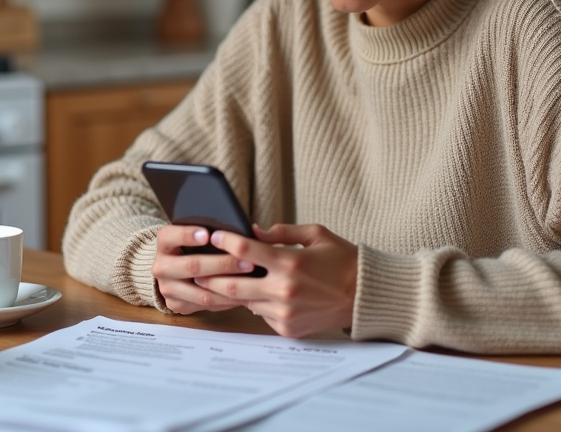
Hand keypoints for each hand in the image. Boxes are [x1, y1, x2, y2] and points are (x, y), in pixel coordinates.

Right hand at [152, 224, 256, 314]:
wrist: (172, 269)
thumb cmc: (192, 246)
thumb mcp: (194, 234)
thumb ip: (210, 230)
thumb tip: (244, 230)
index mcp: (164, 243)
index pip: (170, 236)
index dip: (187, 235)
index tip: (208, 234)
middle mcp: (161, 266)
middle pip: (192, 266)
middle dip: (222, 264)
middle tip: (247, 262)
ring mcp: (167, 288)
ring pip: (200, 292)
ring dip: (227, 287)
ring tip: (250, 281)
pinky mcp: (175, 304)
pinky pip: (204, 306)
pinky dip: (225, 301)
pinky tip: (242, 296)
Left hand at [194, 223, 358, 337]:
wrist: (364, 296)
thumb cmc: (342, 260)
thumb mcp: (316, 234)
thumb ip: (282, 232)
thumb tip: (253, 231)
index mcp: (290, 262)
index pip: (244, 250)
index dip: (224, 240)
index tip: (213, 235)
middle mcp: (284, 290)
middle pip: (232, 283)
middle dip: (210, 274)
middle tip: (196, 268)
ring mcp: (284, 313)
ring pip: (244, 301)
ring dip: (231, 291)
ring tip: (216, 280)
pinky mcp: (288, 328)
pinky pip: (261, 314)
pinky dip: (256, 303)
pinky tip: (253, 294)